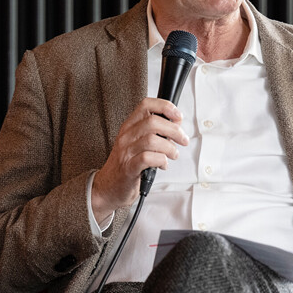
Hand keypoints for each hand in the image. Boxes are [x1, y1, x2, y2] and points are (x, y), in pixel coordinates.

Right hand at [90, 98, 188, 220]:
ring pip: (152, 139)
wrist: (108, 187)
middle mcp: (126, 136)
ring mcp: (126, 151)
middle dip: (174, 130)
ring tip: (173, 154)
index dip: (165, 106)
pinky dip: (161, 160)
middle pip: (153, 121)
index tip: (178, 115)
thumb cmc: (127, 164)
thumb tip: (176, 124)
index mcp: (129, 126)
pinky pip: (148, 158)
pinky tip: (163, 164)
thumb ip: (155, 132)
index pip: (146, 105)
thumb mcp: (138, 143)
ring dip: (169, 147)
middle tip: (183, 139)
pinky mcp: (129, 168)